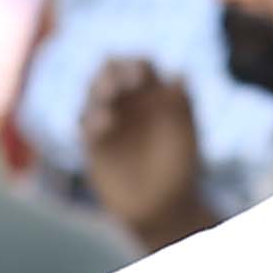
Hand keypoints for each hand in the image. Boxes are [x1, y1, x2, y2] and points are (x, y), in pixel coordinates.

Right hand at [78, 59, 209, 251]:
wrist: (165, 206)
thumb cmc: (180, 167)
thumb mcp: (186, 134)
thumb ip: (182, 105)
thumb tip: (179, 75)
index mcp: (151, 93)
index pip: (139, 66)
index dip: (136, 66)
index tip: (141, 78)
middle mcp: (126, 101)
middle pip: (109, 73)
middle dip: (111, 73)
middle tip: (118, 84)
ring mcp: (108, 120)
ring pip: (93, 94)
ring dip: (98, 90)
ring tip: (109, 97)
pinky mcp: (94, 143)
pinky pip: (86, 125)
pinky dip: (93, 120)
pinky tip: (106, 122)